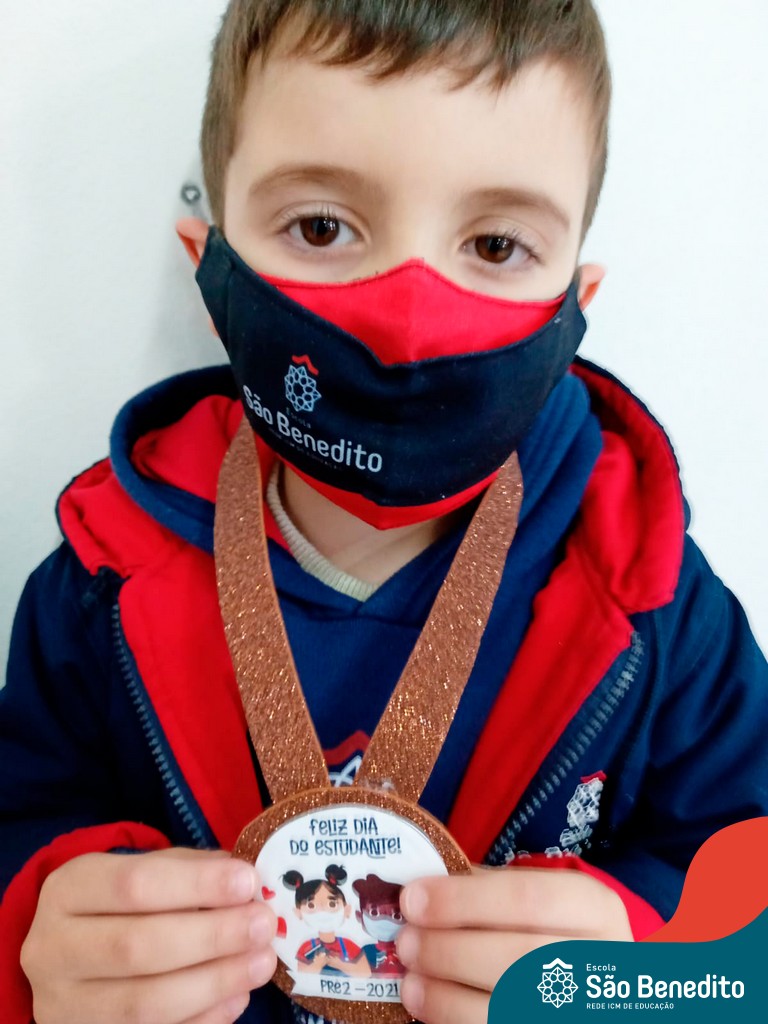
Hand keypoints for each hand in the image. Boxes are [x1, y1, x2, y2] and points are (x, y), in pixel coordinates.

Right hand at [20, 847, 276, 1023]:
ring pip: (146, 1003)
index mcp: (67, 891)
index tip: (248, 881)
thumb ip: (189, 871)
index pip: (133, 884)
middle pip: (138, 947)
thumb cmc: (121, 904)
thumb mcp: (144, 871)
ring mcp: (65, 1008)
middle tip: (262, 924)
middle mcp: (53, 951)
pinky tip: (237, 997)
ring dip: (215, 982)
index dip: (196, 884)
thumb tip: (246, 883)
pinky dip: (204, 1020)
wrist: (71, 958)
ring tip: (261, 962)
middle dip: (212, 936)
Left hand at [396, 865, 631, 1023]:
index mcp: (596, 909)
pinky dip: (456, 1022)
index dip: (464, 900)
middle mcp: (602, 963)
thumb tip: (421, 891)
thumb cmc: (556, 930)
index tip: (413, 899)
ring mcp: (586, 1013)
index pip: (528, 899)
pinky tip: (429, 1009)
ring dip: (447, 997)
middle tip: (405, 942)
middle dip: (450, 950)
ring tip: (410, 982)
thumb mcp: (540, 897)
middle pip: (518, 959)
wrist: (595, 985)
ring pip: (509, 1009)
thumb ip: (490, 890)